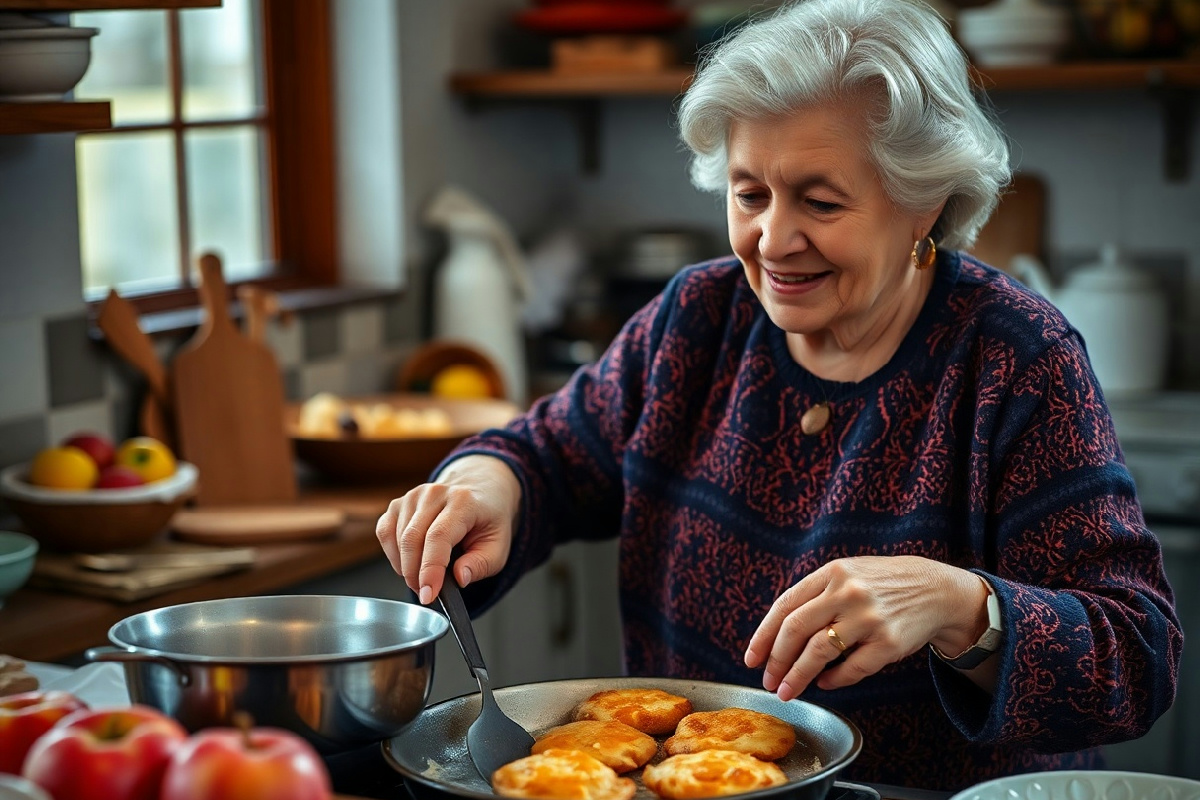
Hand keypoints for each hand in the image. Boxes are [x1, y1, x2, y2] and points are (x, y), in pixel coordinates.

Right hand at [375, 455, 521, 603]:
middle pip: (412, 539)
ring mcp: (414, 496)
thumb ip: (481, 564)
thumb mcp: (499, 546)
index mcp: (463, 502)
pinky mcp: (399, 502)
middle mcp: (435, 494)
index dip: (430, 569)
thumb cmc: (488, 518)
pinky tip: (409, 561)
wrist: (480, 488)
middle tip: (426, 593)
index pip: (438, 537)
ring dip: (405, 567)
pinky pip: (385, 532)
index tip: (428, 594)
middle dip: (414, 575)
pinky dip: (393, 555)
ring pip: (397, 538)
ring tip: (423, 576)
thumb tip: (460, 578)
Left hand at [744, 556, 988, 699]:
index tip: (752, 659)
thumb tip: (777, 638)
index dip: (764, 636)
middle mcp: (847, 592)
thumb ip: (815, 597)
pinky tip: (826, 684)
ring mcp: (868, 617)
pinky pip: (851, 668)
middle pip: (795, 629)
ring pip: (818, 652)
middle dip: (776, 660)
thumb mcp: (847, 575)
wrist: (936, 590)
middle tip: (769, 681)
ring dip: (797, 676)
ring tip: (787, 691)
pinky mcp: (889, 642)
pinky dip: (834, 680)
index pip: (785, 606)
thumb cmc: (882, 586)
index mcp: (832, 573)